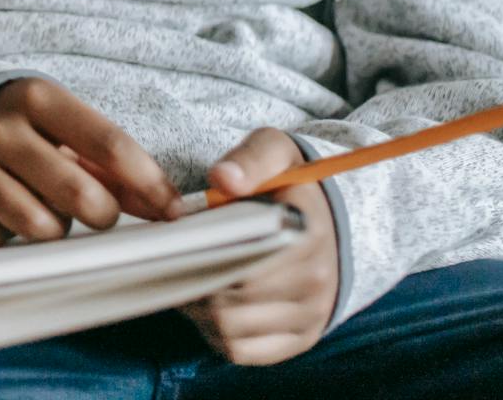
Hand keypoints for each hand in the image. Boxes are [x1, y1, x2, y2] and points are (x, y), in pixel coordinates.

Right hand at [0, 77, 182, 246]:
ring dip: (56, 227)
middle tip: (99, 210)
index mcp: (37, 97)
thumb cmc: (21, 125)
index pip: (109, 143)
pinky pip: (4, 240)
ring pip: (43, 228)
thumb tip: (164, 205)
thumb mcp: (61, 124)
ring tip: (45, 204)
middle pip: (81, 195)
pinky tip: (6, 209)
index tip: (172, 209)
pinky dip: (14, 235)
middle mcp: (1, 129)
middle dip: (104, 213)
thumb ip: (110, 163)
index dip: (150, 183)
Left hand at [176, 128, 339, 366]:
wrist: (327, 218)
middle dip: (196, 283)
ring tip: (189, 282)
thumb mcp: (273, 152)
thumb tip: (223, 179)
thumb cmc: (287, 183)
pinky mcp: (299, 339)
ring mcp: (310, 315)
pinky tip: (208, 308)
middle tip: (174, 263)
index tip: (184, 243)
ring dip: (200, 312)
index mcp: (308, 234)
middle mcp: (316, 281)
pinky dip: (217, 335)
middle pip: (234, 302)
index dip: (205, 258)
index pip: (246, 264)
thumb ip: (249, 160)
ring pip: (233, 330)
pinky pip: (244, 351)